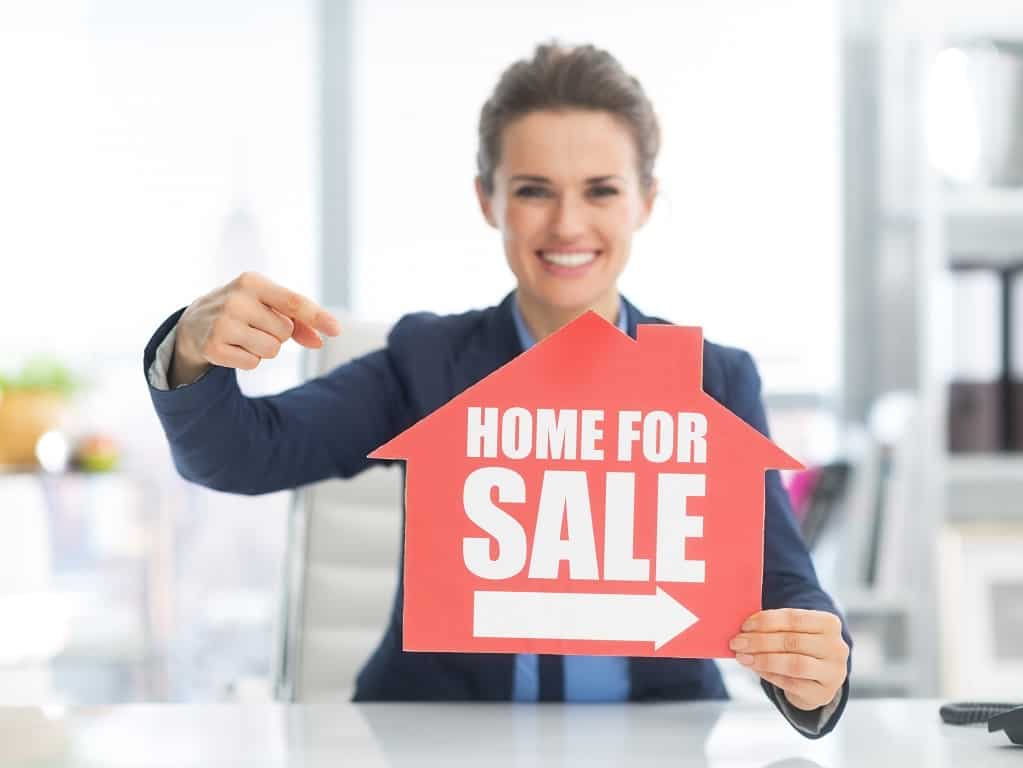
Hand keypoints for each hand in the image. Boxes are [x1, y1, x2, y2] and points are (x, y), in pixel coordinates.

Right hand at [172, 272, 340, 383]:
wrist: (195, 321)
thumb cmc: (244, 310)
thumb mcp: (268, 305)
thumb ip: (298, 321)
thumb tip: (319, 341)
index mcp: (253, 281)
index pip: (293, 301)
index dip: (317, 316)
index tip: (337, 330)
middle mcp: (236, 299)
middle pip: (285, 332)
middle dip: (277, 334)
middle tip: (255, 325)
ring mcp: (222, 322)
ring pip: (271, 350)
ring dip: (264, 349)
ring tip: (245, 336)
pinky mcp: (213, 346)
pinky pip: (253, 363)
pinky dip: (248, 360)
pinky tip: (233, 347)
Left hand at [729, 608, 848, 710]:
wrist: (818, 680)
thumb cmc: (800, 649)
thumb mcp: (795, 632)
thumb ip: (776, 627)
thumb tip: (744, 628)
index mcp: (829, 624)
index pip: (794, 618)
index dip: (766, 621)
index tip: (744, 625)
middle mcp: (836, 647)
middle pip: (792, 641)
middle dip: (760, 641)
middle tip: (737, 642)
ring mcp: (833, 672)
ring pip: (794, 663)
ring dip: (763, 659)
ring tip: (742, 657)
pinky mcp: (823, 693)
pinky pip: (792, 683)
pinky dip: (770, 675)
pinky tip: (755, 669)